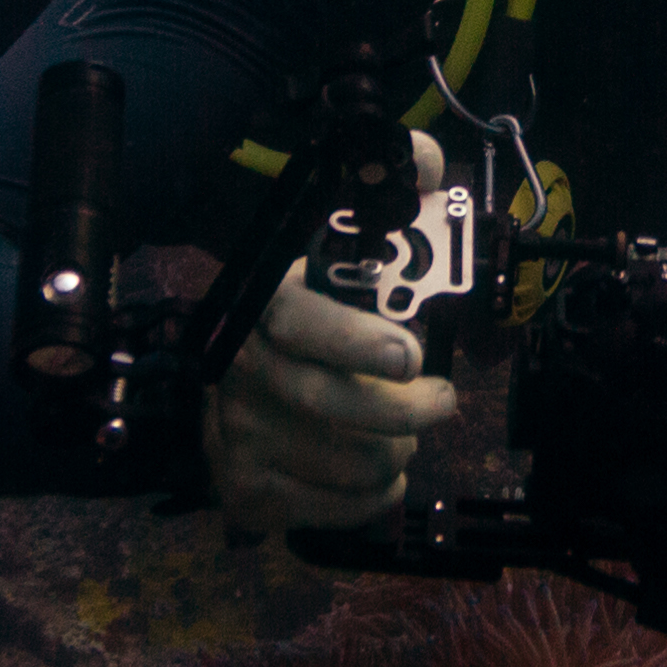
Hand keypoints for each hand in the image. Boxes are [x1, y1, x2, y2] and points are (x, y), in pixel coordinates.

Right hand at [203, 135, 458, 536]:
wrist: (227, 391)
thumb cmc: (304, 320)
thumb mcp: (333, 250)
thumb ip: (385, 195)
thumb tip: (420, 159)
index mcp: (260, 305)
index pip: (295, 321)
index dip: (353, 340)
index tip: (409, 354)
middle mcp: (237, 371)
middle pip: (327, 404)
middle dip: (405, 410)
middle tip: (440, 400)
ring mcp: (235, 435)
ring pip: (347, 461)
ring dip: (393, 451)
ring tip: (396, 432)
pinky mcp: (245, 489)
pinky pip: (337, 507)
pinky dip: (372, 494)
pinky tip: (374, 467)